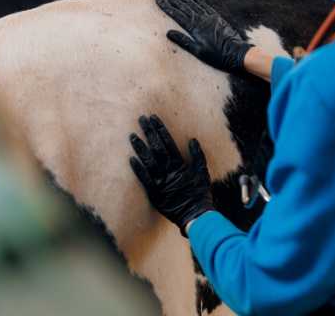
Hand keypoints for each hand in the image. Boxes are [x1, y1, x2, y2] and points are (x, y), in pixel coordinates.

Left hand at [129, 115, 213, 236]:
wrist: (195, 215)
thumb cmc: (201, 193)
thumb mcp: (203, 172)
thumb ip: (198, 155)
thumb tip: (192, 140)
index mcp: (180, 165)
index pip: (168, 143)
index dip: (160, 130)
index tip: (154, 118)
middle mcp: (169, 172)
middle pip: (156, 148)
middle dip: (149, 133)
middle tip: (141, 119)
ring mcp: (160, 182)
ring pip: (148, 162)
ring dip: (140, 148)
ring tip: (132, 136)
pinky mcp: (154, 194)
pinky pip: (144, 180)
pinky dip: (138, 169)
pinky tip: (131, 159)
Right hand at [156, 0, 252, 73]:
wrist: (237, 52)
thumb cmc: (217, 56)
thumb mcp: (198, 52)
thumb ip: (184, 41)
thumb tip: (168, 32)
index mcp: (194, 28)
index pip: (177, 14)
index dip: (167, 6)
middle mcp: (201, 20)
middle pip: (183, 6)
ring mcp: (210, 18)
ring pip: (194, 4)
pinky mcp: (217, 19)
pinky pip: (206, 7)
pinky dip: (200, 1)